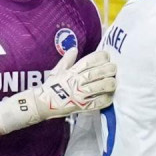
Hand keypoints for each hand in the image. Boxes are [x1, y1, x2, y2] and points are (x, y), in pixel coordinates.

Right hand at [0, 47, 117, 132]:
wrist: (41, 103)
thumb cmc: (50, 86)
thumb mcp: (57, 70)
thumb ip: (67, 59)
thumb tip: (74, 48)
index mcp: (72, 71)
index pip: (89, 61)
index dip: (100, 57)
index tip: (107, 56)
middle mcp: (76, 81)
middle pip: (96, 73)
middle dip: (108, 70)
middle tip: (114, 69)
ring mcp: (79, 94)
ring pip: (99, 87)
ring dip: (109, 84)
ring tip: (114, 82)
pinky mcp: (81, 106)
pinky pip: (96, 103)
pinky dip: (105, 100)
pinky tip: (110, 97)